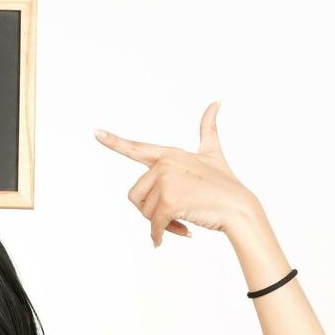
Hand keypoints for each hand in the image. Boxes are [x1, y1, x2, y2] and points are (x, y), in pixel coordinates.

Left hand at [95, 101, 259, 247]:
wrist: (239, 207)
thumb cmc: (226, 183)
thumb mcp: (213, 153)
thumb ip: (209, 129)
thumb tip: (218, 100)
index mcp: (169, 154)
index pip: (137, 148)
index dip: (114, 141)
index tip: (96, 132)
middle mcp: (164, 165)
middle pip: (137, 195)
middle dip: (152, 210)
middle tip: (175, 216)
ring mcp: (166, 182)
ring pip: (144, 211)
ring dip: (161, 223)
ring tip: (183, 221)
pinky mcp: (168, 202)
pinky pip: (154, 225)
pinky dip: (162, 235)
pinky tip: (181, 235)